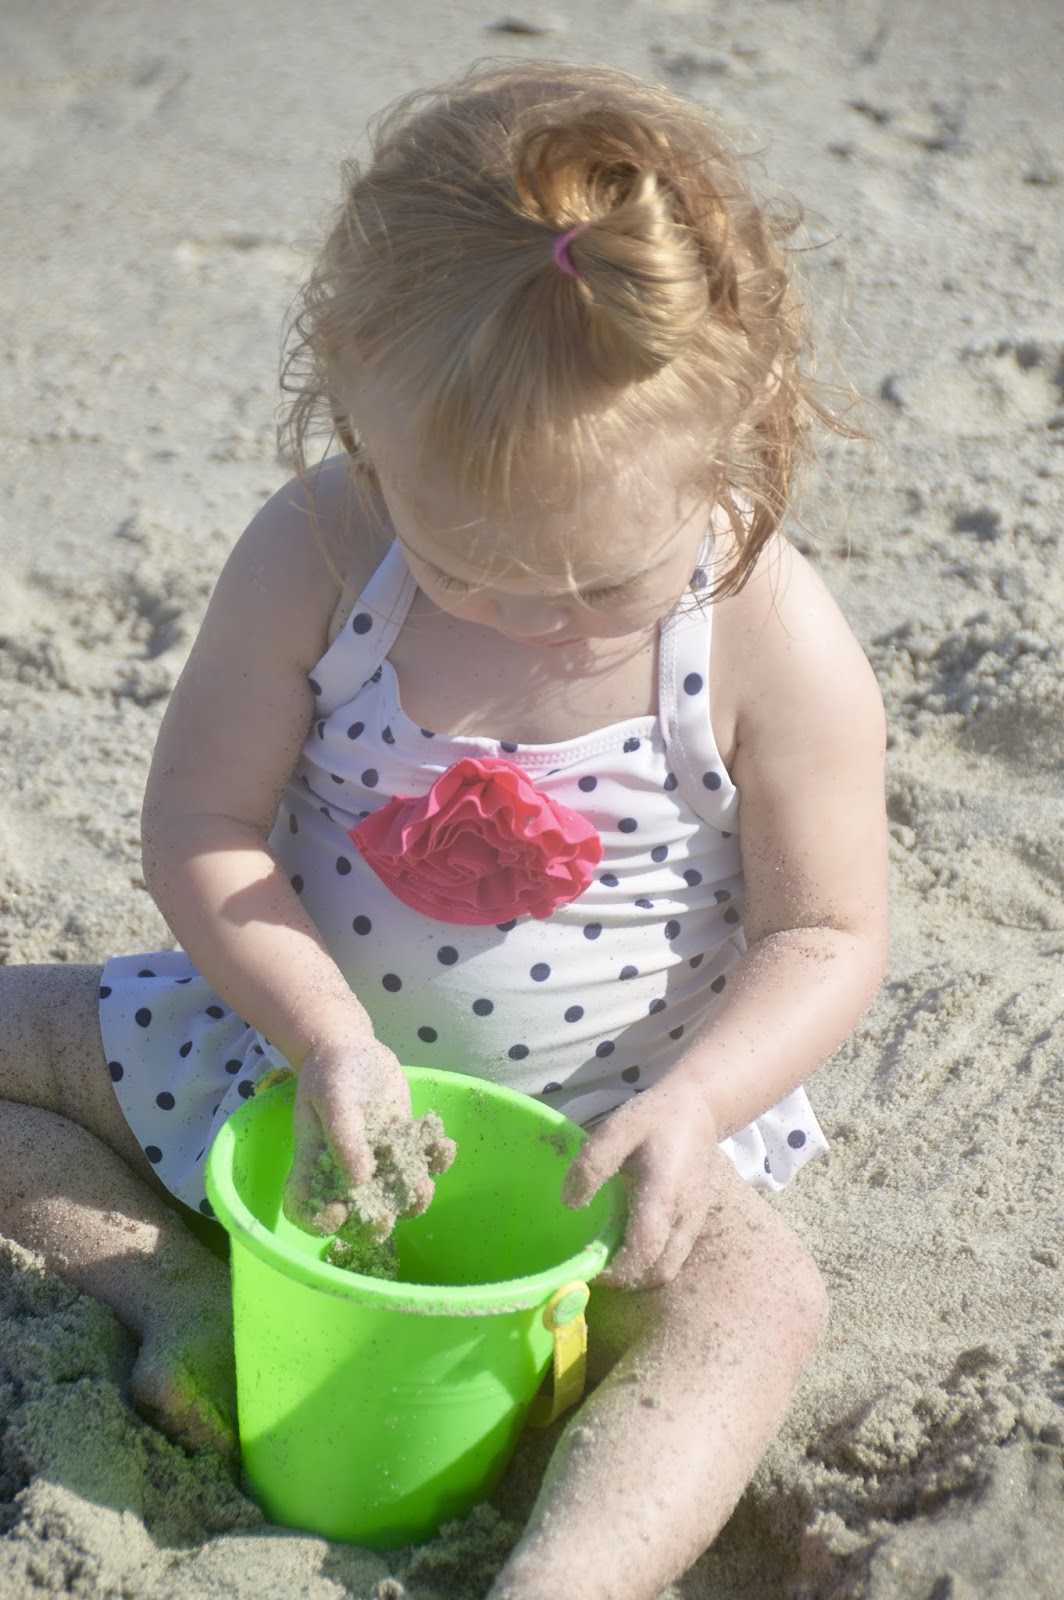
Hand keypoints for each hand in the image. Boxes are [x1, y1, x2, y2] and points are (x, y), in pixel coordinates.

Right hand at [282, 1035, 451, 1234]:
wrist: (354, 1051)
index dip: (318, 1221)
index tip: (338, 1210)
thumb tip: (358, 1180)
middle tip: (389, 1215)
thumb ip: (343, 1134)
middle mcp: (346, 1171)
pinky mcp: (404, 1146)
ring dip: (414, 1198)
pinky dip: (437, 1161)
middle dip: (374, 1224)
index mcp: (315, 1164)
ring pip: (396, 1197)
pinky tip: (445, 1146)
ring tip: (426, 1183)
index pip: (304, 1208)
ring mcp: (378, 1162)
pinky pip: (423, 1164)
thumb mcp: (332, 1096)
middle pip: (356, 1216)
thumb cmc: (331, 1071)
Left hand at [562, 1077, 721, 1289]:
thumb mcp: (617, 1129)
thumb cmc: (655, 1118)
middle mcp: (685, 1216)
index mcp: (664, 1195)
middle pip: (659, 1272)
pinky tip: (630, 1242)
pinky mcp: (697, 1220)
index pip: (643, 1251)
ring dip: (640, 1274)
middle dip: (627, 1279)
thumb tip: (570, 1204)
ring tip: (610, 1258)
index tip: (588, 1266)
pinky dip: (652, 1262)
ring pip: (669, 1269)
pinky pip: (675, 1256)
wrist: (699, 1108)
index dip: (615, 1270)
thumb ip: (592, 1165)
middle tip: (596, 1266)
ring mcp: (695, 1221)